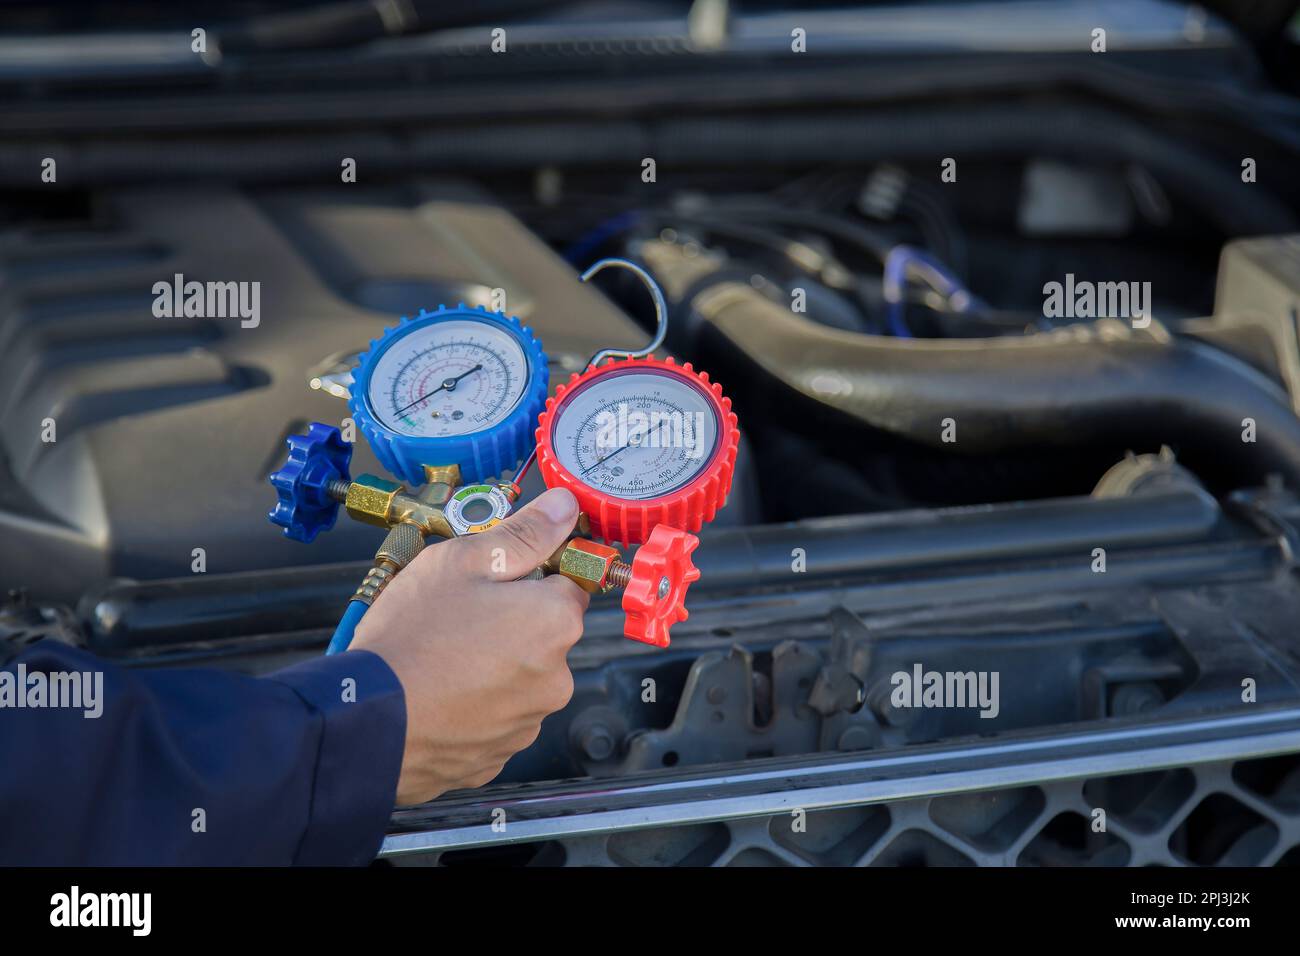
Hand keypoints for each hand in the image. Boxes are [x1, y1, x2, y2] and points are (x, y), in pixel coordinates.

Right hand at [350, 487, 588, 804]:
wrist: (367, 722)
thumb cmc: (411, 639)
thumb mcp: (462, 562)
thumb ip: (523, 533)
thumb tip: (564, 508)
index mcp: (555, 621)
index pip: (569, 582)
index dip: (532, 572)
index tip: (499, 575)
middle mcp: (557, 675)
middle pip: (546, 631)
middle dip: (512, 619)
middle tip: (459, 614)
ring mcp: (529, 719)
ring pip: (521, 674)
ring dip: (494, 663)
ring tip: (443, 654)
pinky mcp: (501, 752)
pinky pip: (497, 714)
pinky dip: (476, 702)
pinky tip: (440, 690)